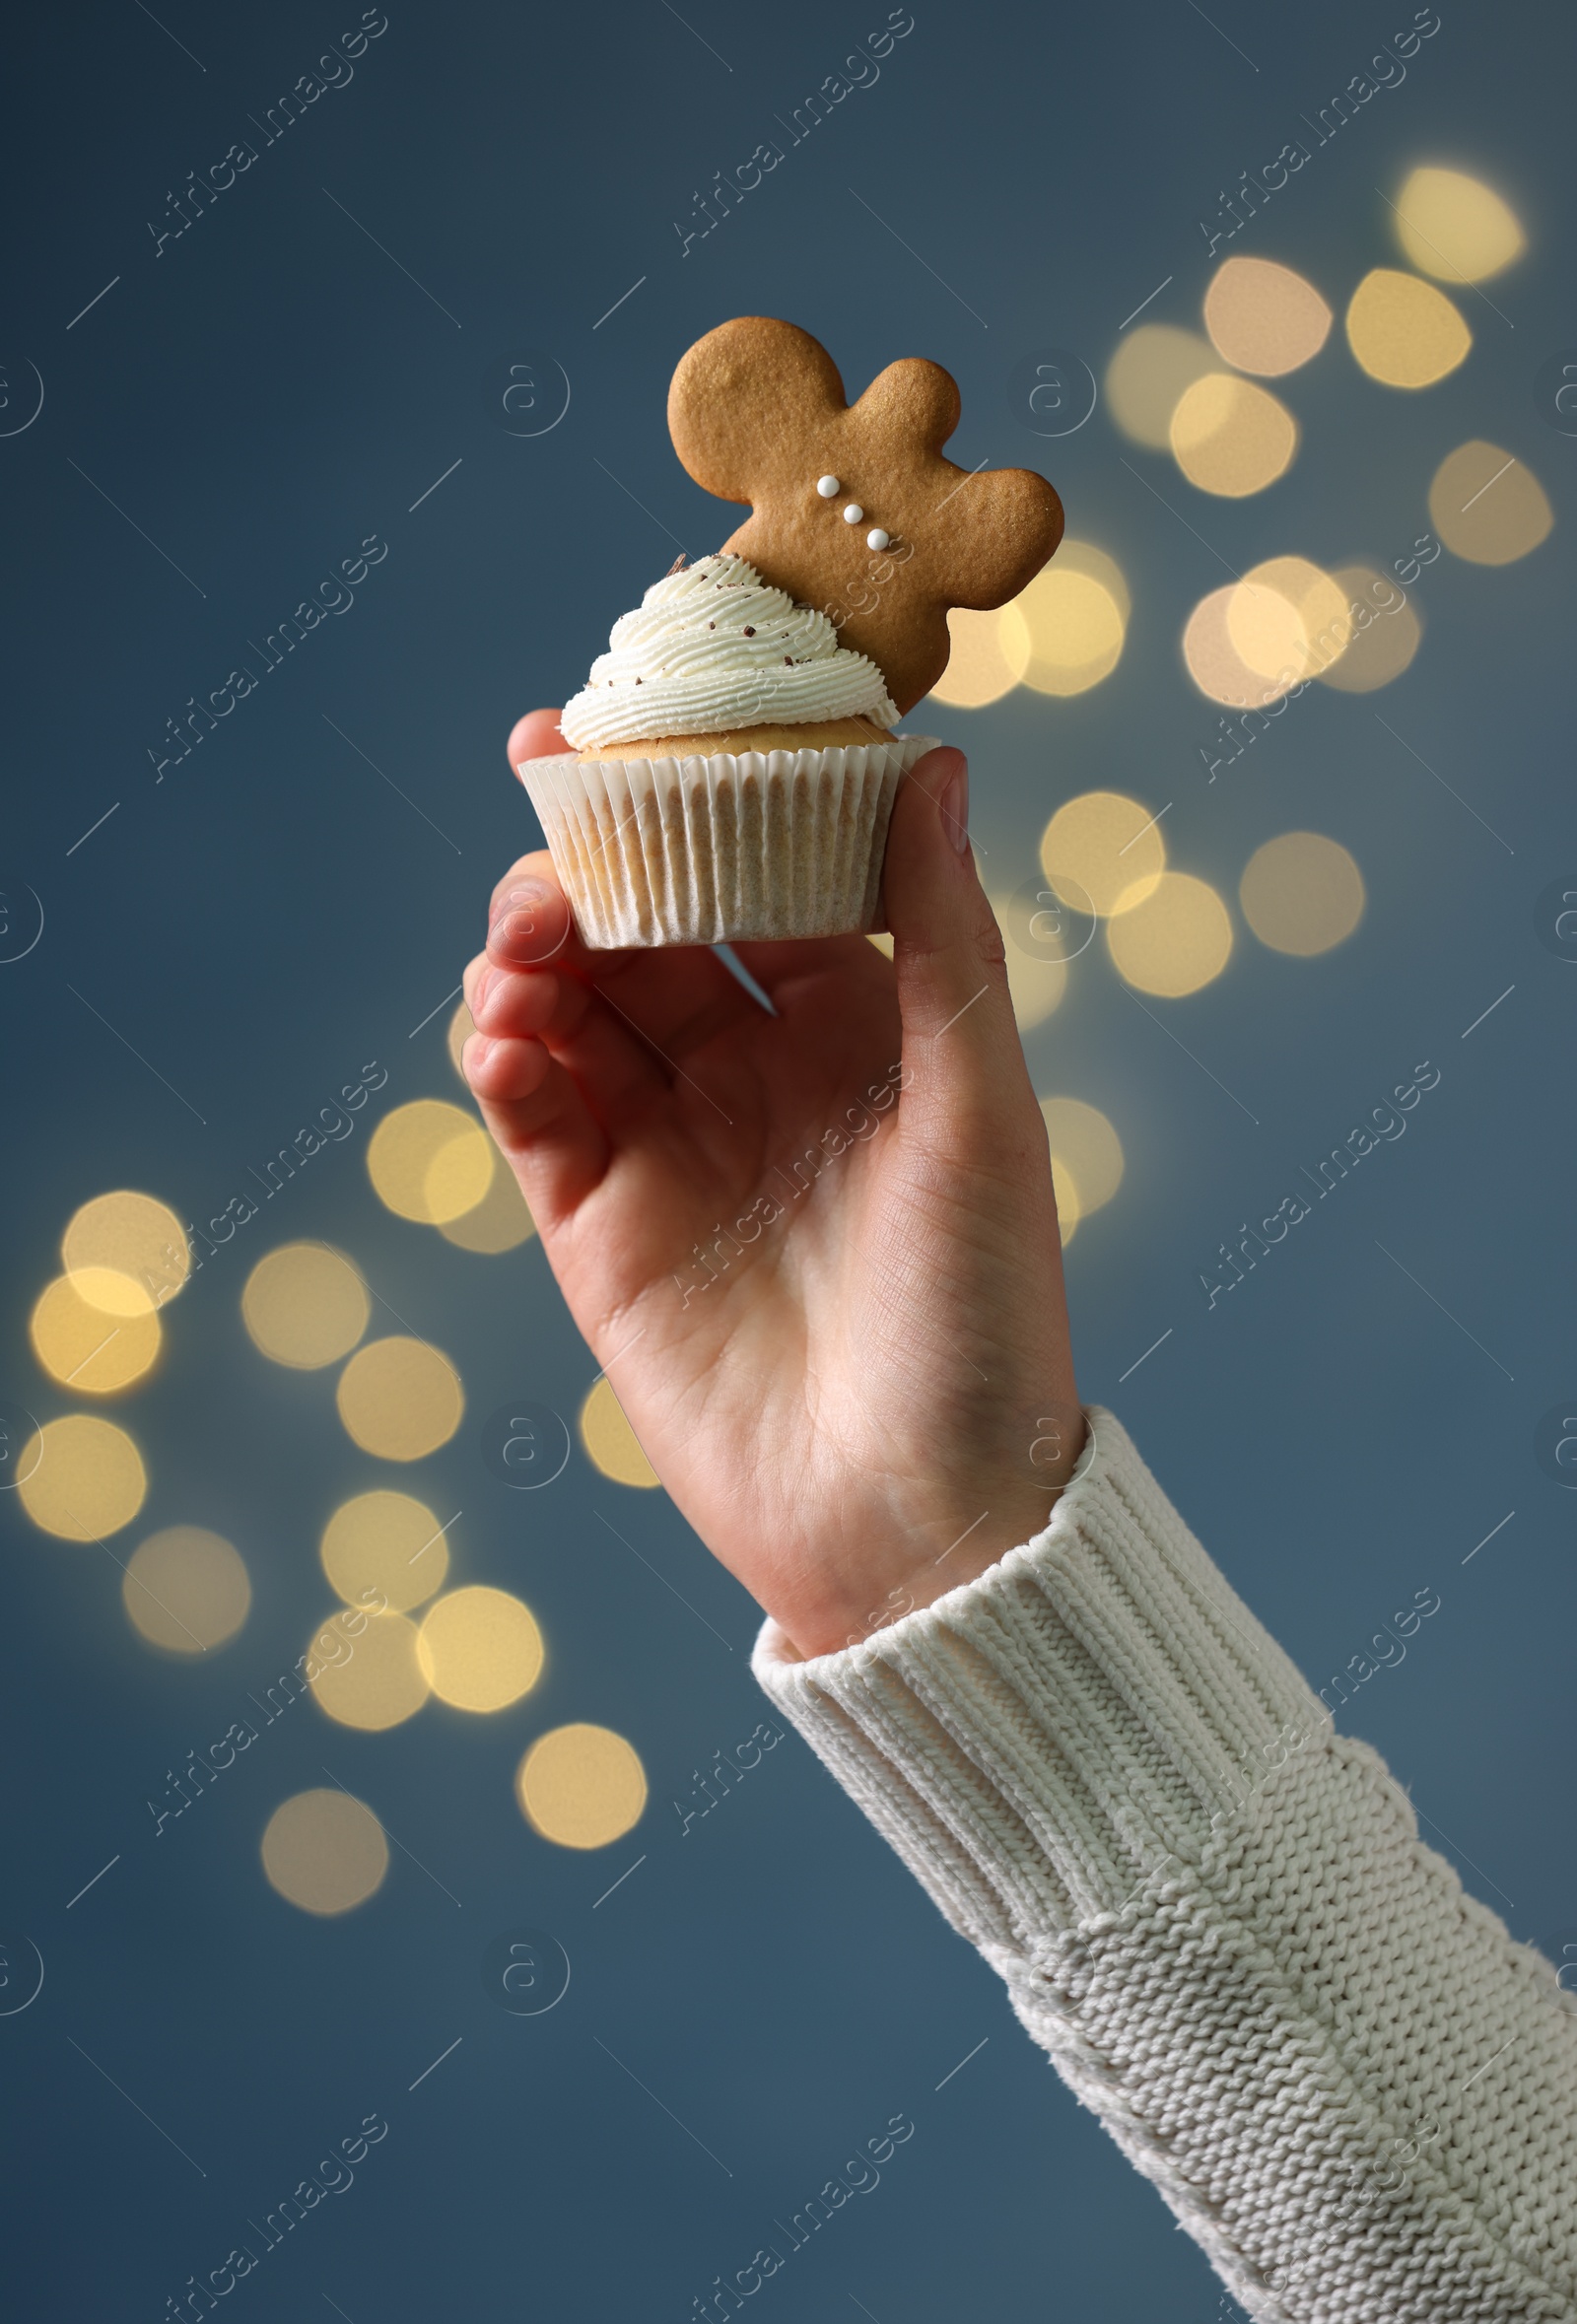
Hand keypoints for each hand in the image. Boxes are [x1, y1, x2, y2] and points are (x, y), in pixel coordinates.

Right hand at [462, 711, 1081, 1659]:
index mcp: (858, 1029)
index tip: (628, 726)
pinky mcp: (598, 1232)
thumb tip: (935, 762)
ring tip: (528, 945)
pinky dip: (506, 1059)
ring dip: (534, 955)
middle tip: (547, 826)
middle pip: (645, 929)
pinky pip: (534, 1114)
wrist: (918, 1521)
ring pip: (573, 1008)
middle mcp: (756, 1074)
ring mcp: (671, 1149)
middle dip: (589, 866)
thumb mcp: (980, 1113)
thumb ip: (942, 941)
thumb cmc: (985, 1317)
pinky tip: (506, 1033)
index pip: (757, 876)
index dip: (694, 799)